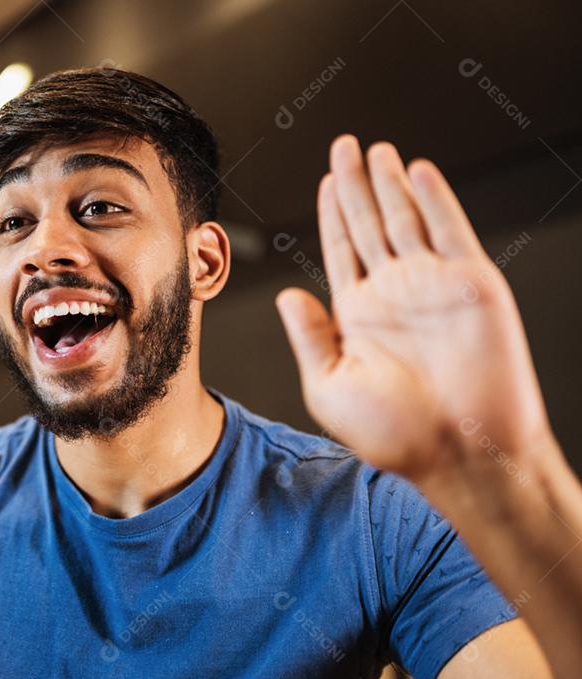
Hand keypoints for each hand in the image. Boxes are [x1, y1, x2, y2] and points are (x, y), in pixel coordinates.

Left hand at [276, 135, 553, 486]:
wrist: (460, 452)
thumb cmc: (394, 435)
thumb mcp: (330, 385)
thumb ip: (309, 337)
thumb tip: (286, 295)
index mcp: (359, 314)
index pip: (342, 250)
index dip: (333, 214)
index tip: (326, 182)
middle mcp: (395, 294)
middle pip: (370, 224)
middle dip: (357, 184)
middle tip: (344, 146)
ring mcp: (433, 285)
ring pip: (406, 219)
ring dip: (390, 183)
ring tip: (374, 149)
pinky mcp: (471, 283)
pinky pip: (450, 230)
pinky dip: (433, 199)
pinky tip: (415, 172)